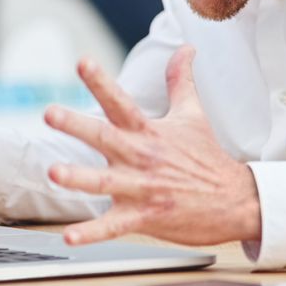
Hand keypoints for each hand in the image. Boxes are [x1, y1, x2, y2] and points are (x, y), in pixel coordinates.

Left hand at [44, 46, 260, 246]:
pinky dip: (91, 233)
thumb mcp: (193, 115)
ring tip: (54, 172)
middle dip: (76, 125)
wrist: (234, 200)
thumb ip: (181, 81)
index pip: (121, 101)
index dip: (101, 81)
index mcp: (148, 132)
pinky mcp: (144, 216)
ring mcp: (142, 188)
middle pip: (105, 137)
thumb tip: (185, 48)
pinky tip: (70, 236)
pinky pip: (113, 226)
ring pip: (104, 182)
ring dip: (78, 178)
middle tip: (50, 113)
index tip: (82, 62)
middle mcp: (141, 157)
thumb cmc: (208, 158)